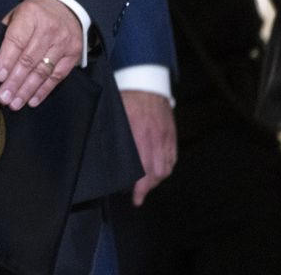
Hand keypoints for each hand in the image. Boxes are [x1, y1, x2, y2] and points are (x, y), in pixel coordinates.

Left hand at [0, 0, 82, 110]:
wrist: (65, 7)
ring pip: (42, 71)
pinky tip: (32, 100)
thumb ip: (6, 35)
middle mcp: (49, 28)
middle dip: (14, 81)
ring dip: (27, 90)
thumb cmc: (34, 14)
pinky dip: (43, 90)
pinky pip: (57, 76)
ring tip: (15, 103)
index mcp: (31, 15)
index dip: (7, 61)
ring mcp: (63, 42)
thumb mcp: (16, 15)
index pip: (17, 41)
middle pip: (29, 60)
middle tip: (4, 97)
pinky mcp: (73, 54)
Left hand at [121, 90, 175, 205]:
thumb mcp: (116, 116)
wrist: (146, 82)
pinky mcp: (172, 134)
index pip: (142, 168)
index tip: (136, 198)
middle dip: (148, 187)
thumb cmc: (127, 97)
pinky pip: (172, 157)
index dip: (140, 187)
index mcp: (138, 134)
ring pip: (166, 167)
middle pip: (156, 172)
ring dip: (157, 180)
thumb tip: (107, 155)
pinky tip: (158, 171)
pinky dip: (166, 167)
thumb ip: (115, 136)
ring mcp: (166, 137)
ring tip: (147, 185)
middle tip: (139, 194)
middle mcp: (155, 138)